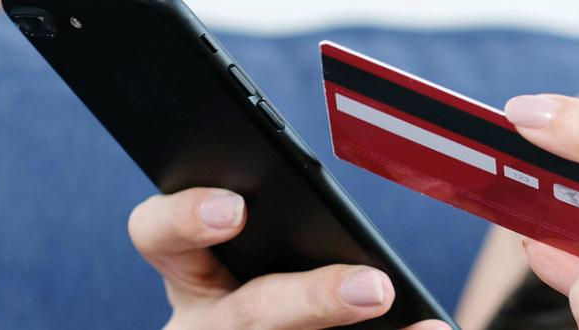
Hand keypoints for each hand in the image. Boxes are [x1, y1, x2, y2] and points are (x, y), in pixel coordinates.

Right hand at [128, 188, 450, 328]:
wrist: (289, 329)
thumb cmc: (273, 274)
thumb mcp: (263, 244)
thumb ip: (286, 216)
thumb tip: (343, 200)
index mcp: (190, 270)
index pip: (158, 233)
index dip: (186, 218)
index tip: (235, 210)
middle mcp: (203, 323)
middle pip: (246, 313)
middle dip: (312, 300)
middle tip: (374, 287)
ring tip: (420, 326)